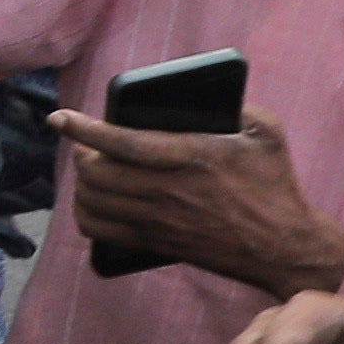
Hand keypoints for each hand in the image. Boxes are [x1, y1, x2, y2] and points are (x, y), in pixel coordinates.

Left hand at [50, 103, 343, 302]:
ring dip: (80, 185)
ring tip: (89, 170)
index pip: (122, 142)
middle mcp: (168, 192)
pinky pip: (101, 232)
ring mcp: (159, 222)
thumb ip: (239, 106)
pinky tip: (96, 201)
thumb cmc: (276, 186)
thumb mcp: (266, 133)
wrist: (284, 248)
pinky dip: (88, 214)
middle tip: (85, 144)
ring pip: (92, 205)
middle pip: (95, 175)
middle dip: (81, 154)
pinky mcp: (156, 243)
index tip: (60, 117)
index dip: (85, 128)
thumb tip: (207, 94)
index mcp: (192, 157)